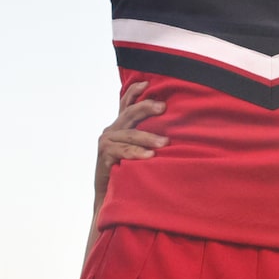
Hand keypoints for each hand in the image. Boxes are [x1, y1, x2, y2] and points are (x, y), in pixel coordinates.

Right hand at [92, 80, 168, 211]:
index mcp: (119, 126)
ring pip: (129, 134)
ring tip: (164, 143)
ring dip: (148, 137)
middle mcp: (111, 130)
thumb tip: (174, 129)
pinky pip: (123, 152)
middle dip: (147, 108)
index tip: (147, 83)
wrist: (109, 195)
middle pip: (130, 113)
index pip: (126, 104)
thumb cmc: (128, 171)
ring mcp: (106, 142)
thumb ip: (147, 137)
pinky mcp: (104, 156)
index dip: (135, 91)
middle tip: (163, 108)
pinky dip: (137, 153)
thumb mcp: (137, 149)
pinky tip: (150, 156)